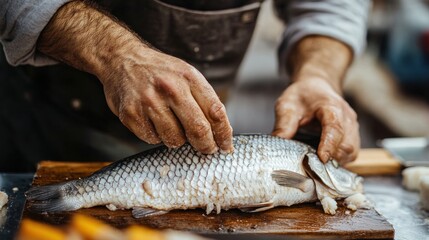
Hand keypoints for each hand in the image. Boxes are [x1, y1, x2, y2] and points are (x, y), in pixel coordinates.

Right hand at [36, 1, 232, 153]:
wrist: (122, 59)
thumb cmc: (160, 72)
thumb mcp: (186, 75)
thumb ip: (203, 100)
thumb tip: (219, 134)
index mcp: (189, 77)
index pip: (215, 112)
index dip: (224, 134)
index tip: (226, 146)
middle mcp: (170, 88)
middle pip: (198, 130)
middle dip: (206, 146)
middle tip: (207, 149)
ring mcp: (148, 102)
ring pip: (175, 140)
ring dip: (178, 140)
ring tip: (172, 125)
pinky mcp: (131, 114)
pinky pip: (153, 140)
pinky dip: (157, 136)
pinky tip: (153, 122)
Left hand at [272, 77, 359, 164]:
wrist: (316, 88)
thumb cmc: (302, 96)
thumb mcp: (287, 104)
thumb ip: (284, 123)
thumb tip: (278, 142)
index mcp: (331, 106)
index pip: (334, 127)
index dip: (329, 144)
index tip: (322, 158)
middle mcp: (347, 117)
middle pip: (346, 144)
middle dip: (331, 158)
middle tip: (311, 166)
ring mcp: (352, 127)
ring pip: (351, 151)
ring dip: (335, 162)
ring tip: (316, 165)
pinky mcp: (352, 136)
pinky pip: (350, 154)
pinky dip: (338, 161)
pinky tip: (323, 162)